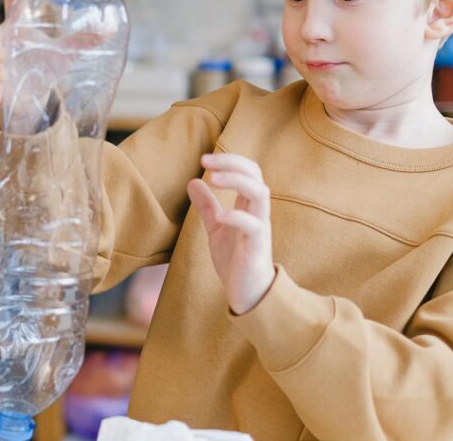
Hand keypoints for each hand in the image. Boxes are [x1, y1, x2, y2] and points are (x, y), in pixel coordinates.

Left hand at [186, 153, 276, 314]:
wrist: (248, 293)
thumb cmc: (236, 259)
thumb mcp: (216, 228)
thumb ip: (207, 206)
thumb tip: (192, 181)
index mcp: (249, 206)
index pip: (248, 171)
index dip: (229, 161)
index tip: (203, 159)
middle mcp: (258, 213)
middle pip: (256, 175)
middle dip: (232, 163)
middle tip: (205, 161)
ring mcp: (260, 229)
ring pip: (260, 194)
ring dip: (237, 181)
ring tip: (214, 178)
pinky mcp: (257, 248)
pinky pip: (254, 226)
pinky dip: (238, 217)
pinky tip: (220, 216)